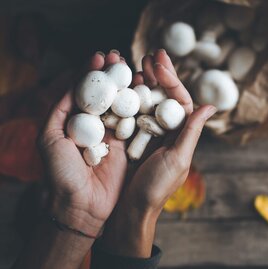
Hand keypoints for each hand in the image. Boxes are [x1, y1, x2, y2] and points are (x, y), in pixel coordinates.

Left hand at [39, 51, 127, 235]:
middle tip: (118, 56)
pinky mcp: (127, 146)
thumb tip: (72, 84)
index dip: (91, 73)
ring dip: (127, 86)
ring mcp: (112, 135)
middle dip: (111, 74)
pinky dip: (139, 107)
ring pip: (121, 105)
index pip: (84, 91)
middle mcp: (95, 126)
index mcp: (74, 122)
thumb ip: (60, 110)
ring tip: (133, 68)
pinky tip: (144, 91)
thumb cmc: (60, 173)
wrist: (81, 205)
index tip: (99, 56)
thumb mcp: (50, 137)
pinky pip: (134, 123)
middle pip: (105, 94)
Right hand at [100, 49, 215, 256]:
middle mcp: (167, 130)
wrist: (132, 208)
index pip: (180, 100)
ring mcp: (149, 133)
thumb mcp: (178, 158)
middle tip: (151, 54)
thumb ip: (191, 132)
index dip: (173, 80)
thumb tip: (211, 106)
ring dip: (144, 82)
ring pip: (148, 102)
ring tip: (138, 63)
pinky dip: (129, 98)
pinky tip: (125, 84)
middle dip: (159, 74)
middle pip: (164, 97)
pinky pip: (132, 114)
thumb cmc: (157, 187)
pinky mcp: (131, 138)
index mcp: (181, 134)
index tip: (162, 62)